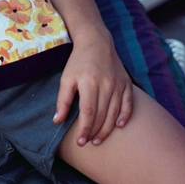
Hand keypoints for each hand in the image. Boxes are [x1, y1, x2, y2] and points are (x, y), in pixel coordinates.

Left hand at [54, 27, 132, 145]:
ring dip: (107, 129)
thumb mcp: (66, 78)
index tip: (80, 142)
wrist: (96, 42)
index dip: (84, 130)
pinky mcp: (126, 83)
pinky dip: (125, 116)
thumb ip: (63, 100)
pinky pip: (128, 104)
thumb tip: (57, 121)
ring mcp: (117, 84)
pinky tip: (119, 126)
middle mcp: (106, 84)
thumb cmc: (78, 61)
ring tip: (98, 139)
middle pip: (102, 115)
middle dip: (94, 132)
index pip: (88, 113)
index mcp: (89, 83)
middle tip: (88, 142)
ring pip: (114, 113)